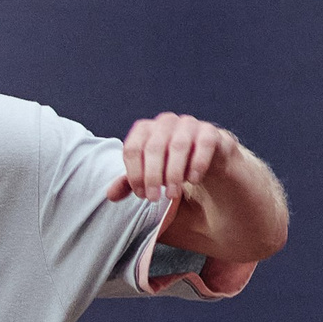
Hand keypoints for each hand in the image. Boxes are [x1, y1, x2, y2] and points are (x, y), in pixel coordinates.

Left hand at [106, 113, 238, 207]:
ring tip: (172, 194)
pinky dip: (197, 163)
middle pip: (154, 147)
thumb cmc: (172, 165)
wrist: (207, 159)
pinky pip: (204, 144)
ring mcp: (189, 124)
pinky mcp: (211, 132)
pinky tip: (192, 180)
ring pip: (178, 145)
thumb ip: (130, 182)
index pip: (132, 148)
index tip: (140, 194)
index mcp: (146, 129)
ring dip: (173, 173)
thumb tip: (111, 195)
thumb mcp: (149, 175)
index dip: (134, 174)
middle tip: (154, 199)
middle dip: (152, 176)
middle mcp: (166, 122)